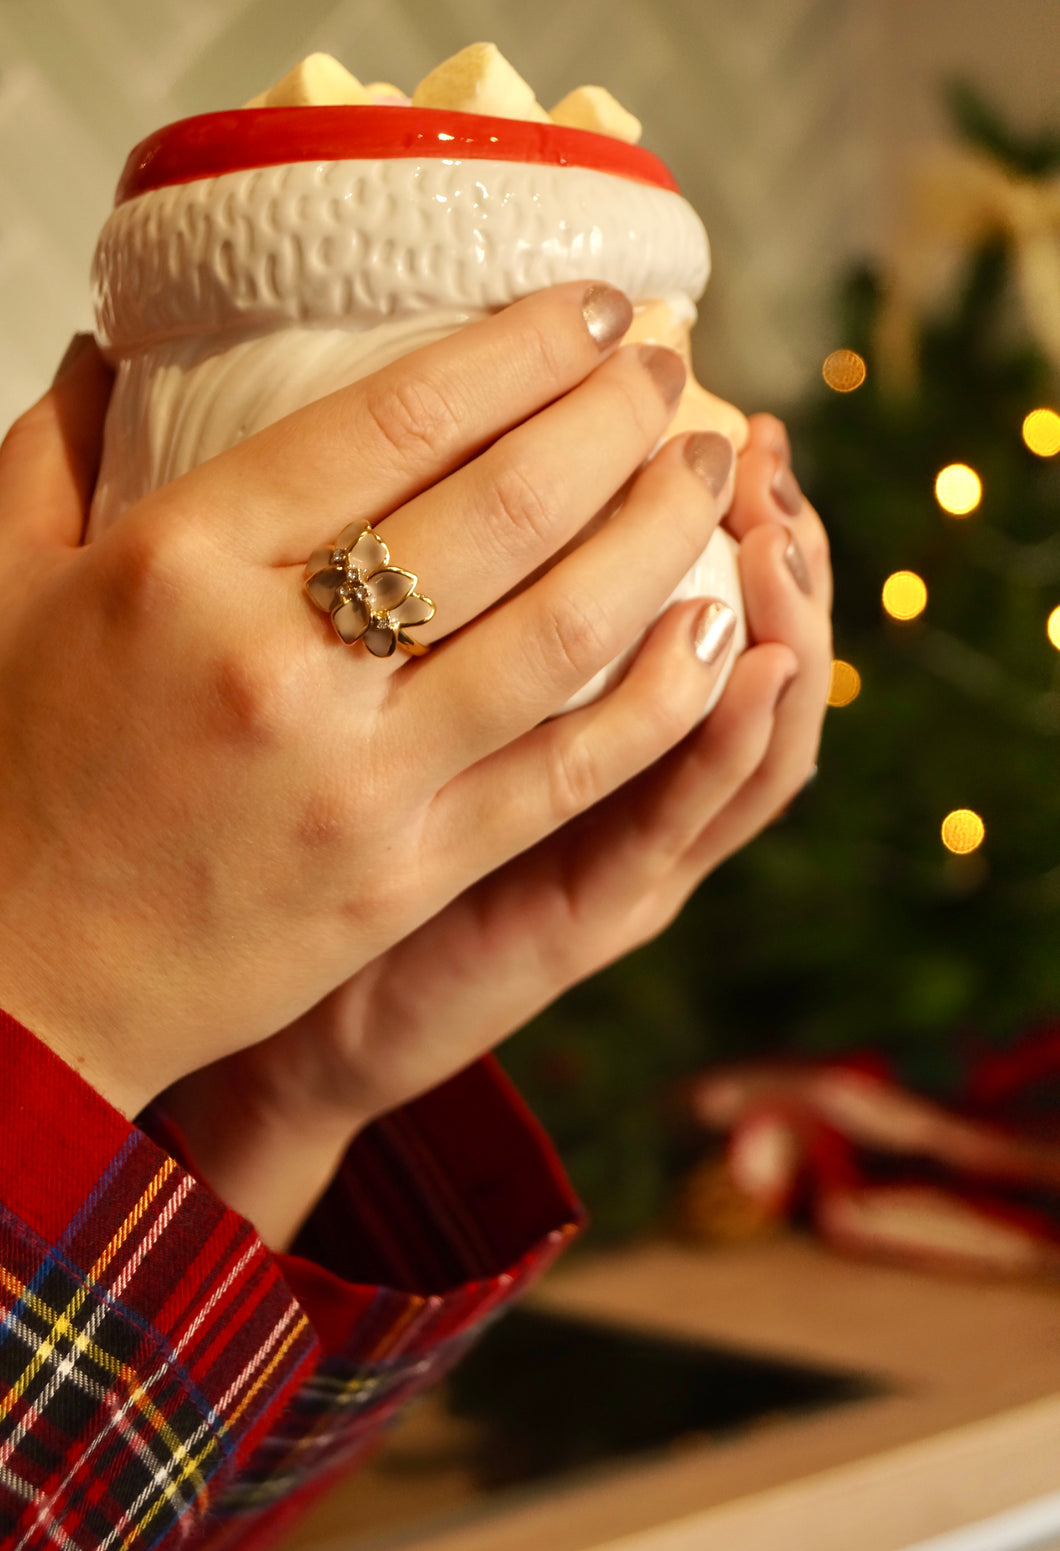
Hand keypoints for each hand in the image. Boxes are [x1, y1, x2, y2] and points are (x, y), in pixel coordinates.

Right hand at [0, 283, 735, 1119]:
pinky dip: (659, 698)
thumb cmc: (15, 778)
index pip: (396, 416)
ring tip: (712, 477)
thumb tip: (104, 350)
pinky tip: (715, 633)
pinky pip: (567, 771)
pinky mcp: (408, 872)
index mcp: (180, 561)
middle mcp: (280, 658)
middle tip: (676, 378)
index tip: (597, 312)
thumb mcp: (6, 592)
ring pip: (562, 631)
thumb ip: (56, 455)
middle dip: (617, 421)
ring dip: (660, 536)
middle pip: (504, 507)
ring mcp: (359, 775)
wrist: (20, 983)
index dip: (523, 347)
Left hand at [160, 415, 831, 1247]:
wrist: (295, 1025)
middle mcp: (613, 768)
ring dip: (780, 615)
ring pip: (750, 720)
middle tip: (753, 429)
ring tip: (781, 519)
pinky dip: (733, 741)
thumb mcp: (369, 709)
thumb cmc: (302, 843)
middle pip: (731, 625)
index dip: (691, 483)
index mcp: (557, 705)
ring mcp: (623, 840)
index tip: (681, 369)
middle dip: (751, 521)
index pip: (667, 576)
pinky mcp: (606, 911)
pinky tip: (751, 659)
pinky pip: (691, 818)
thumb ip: (399, 597)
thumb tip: (366, 442)